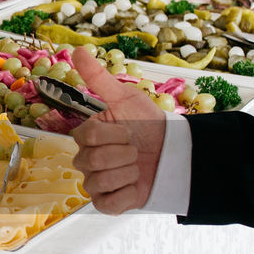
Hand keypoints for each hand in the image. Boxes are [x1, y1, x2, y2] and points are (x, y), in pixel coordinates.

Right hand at [69, 46, 167, 214]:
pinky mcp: (108, 204)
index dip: (113, 135)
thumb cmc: (148, 124)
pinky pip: (108, 204)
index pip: (86, 138)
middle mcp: (86, 161)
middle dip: (124, 153)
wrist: (175, 152)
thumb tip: (77, 49)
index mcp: (87, 137)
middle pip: (93, 161)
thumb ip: (98, 77)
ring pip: (101, 182)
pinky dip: (127, 194)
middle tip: (136, 150)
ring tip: (139, 167)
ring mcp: (95, 184)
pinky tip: (137, 184)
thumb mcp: (126, 97)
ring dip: (129, 173)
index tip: (129, 131)